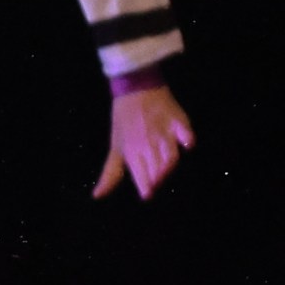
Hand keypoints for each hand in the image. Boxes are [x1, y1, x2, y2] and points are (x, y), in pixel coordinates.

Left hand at [93, 82, 195, 200]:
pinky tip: (187, 144)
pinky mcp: (177, 121)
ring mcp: (164, 132)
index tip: (147, 194)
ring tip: (166, 173)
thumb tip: (97, 196)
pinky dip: (187, 138)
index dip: (146, 186)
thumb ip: (110, 174)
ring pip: (170, 156)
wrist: (135, 88)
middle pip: (157, 169)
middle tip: (157, 183)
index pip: (142, 175)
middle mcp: (148, 144)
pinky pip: (185, 131)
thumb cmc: (124, 121)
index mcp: (132, 151)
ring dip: (168, 166)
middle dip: (157, 179)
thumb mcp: (116, 147)